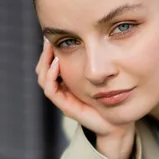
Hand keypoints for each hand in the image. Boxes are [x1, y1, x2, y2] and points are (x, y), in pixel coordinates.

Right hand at [36, 39, 135, 158]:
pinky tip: (57, 62)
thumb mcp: (103, 76)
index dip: (49, 49)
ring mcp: (63, 98)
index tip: (53, 34)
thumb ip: (96, 62)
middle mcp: (62, 89)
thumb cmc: (111, 99)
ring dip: (45, 61)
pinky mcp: (66, 107)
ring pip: (43, 78)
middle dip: (45, 52)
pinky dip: (51, 76)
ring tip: (50, 46)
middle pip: (43, 68)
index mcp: (68, 81)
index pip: (50, 62)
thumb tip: (97, 37)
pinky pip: (51, 90)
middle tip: (48, 37)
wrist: (116, 123)